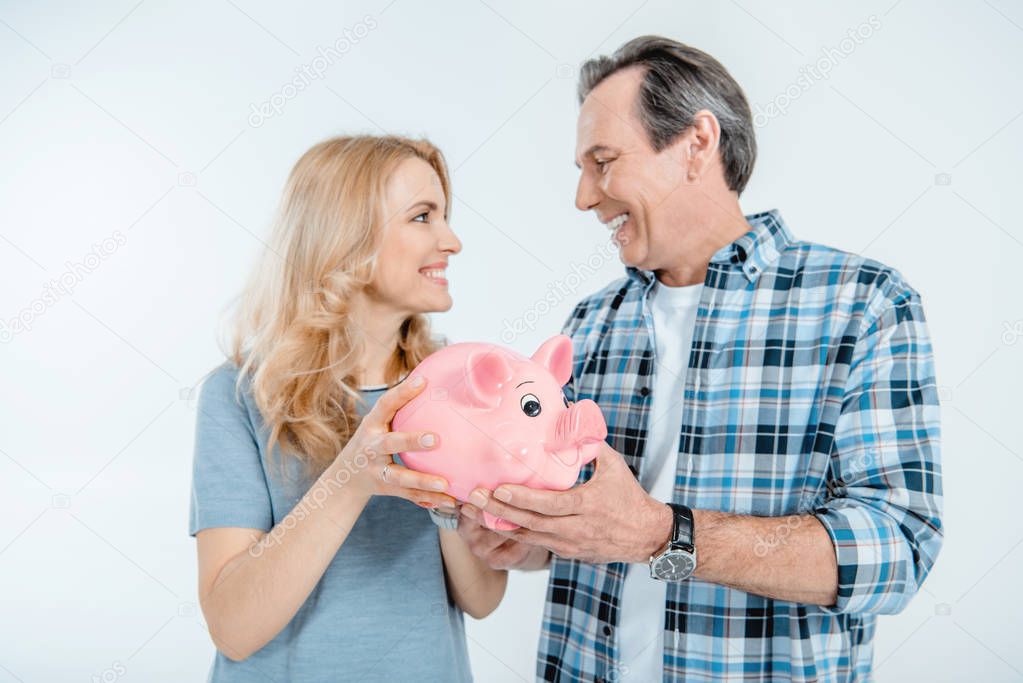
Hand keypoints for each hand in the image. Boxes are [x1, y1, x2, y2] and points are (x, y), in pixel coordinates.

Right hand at [336, 376, 456, 508]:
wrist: (344, 478)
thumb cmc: (372, 442)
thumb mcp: (378, 425)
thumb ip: (400, 410)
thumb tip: (433, 381)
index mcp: (372, 426)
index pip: (385, 405)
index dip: (402, 393)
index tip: (423, 382)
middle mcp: (371, 448)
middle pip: (390, 443)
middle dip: (411, 441)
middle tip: (436, 440)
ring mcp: (375, 470)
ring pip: (399, 477)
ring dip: (422, 481)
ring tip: (445, 484)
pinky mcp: (384, 489)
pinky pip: (407, 495)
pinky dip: (427, 499)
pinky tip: (448, 500)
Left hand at [466, 442, 672, 563]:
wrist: (646, 536)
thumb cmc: (629, 498)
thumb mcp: (614, 467)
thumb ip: (590, 445)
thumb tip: (573, 417)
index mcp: (587, 505)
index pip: (549, 503)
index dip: (522, 498)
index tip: (498, 488)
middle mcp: (575, 528)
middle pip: (530, 522)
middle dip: (498, 510)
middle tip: (472, 498)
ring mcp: (569, 544)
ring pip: (527, 536)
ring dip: (499, 523)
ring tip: (473, 511)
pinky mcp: (566, 552)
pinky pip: (534, 543)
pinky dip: (512, 533)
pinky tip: (492, 523)